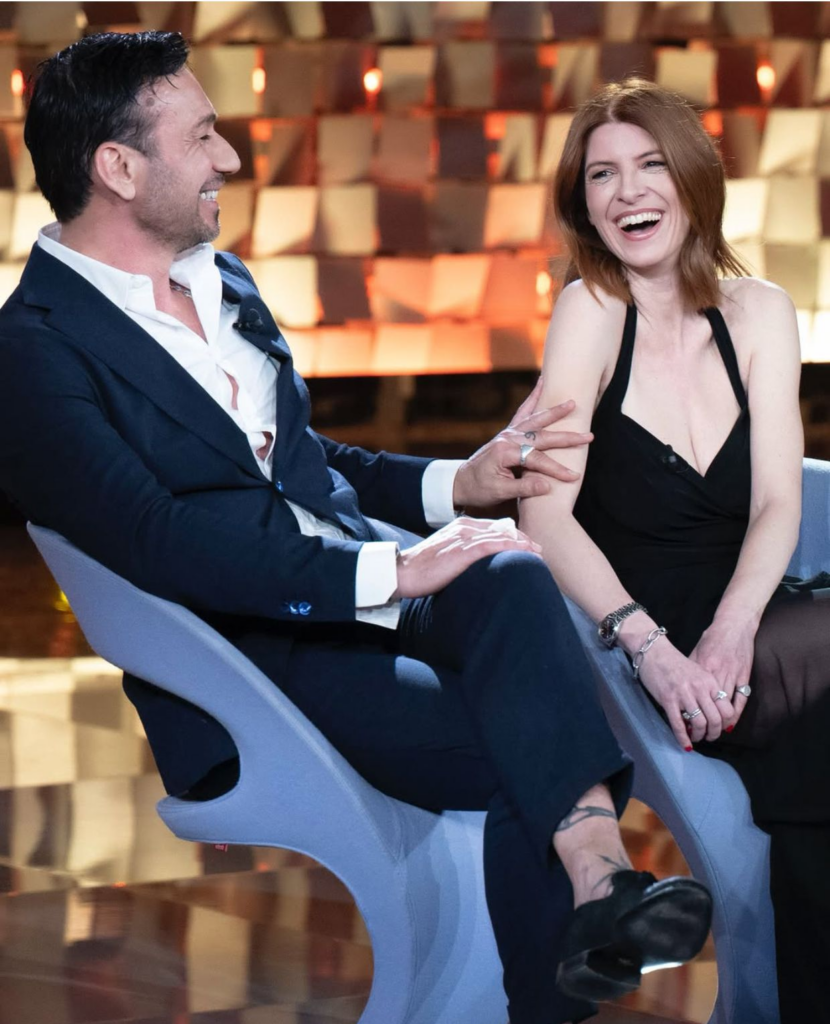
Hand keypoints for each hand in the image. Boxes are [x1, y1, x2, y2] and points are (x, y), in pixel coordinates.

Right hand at [395, 516, 542, 598]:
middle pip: (501, 529)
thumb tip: (479, 565)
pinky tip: (526, 553)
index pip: (493, 528)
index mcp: (460, 526)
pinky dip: (513, 547)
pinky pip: (495, 545)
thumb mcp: (446, 556)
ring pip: (501, 536)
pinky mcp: (464, 550)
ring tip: (539, 553)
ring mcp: (465, 537)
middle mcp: (465, 527)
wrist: (402, 572)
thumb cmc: (422, 569)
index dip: (512, 536)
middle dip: (522, 539)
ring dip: (523, 544)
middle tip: (539, 549)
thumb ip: (463, 554)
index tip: (526, 545)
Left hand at [452, 378, 592, 508]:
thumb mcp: (499, 492)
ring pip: (535, 419)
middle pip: (541, 436)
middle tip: (589, 436)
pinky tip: (542, 382)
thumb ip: (524, 489)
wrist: (461, 482)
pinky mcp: (508, 432)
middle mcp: (507, 439)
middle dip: (566, 437)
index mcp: (505, 453)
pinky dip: (534, 397)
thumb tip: (548, 486)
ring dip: (555, 411)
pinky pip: (524, 412)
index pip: (536, 460)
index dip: (556, 469)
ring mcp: (508, 433)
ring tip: (572, 402)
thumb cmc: (479, 489)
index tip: (573, 476)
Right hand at [636, 637, 736, 748]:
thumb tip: (713, 712)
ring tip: (695, 737)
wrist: (654, 652)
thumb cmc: (675, 663)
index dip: (725, 723)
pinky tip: (685, 744)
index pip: (727, 709)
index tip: (719, 728)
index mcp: (710, 682)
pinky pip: (678, 724)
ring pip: (699, 724)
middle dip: (713, 734)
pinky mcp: (668, 699)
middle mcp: (699, 689)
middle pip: (715, 720)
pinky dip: (683, 738)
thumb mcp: (698, 673)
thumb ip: (707, 690)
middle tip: (708, 737)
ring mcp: (683, 695)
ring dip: (699, 736)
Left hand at [688, 617, 756, 731]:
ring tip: (711, 733)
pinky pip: (741, 700)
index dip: (688, 712)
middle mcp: (717, 673)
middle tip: (698, 735)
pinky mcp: (745, 676)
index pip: (694, 695)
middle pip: (709, 705)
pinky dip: (735, 714)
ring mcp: (732, 675)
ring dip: (718, 722)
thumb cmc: (713, 638)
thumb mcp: (696, 652)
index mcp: (702, 667)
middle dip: (703, 723)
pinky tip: (729, 724)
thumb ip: (690, 670)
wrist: (734, 625)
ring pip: (724, 706)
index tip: (683, 724)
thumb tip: (680, 687)